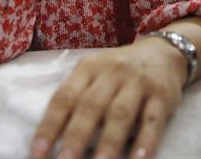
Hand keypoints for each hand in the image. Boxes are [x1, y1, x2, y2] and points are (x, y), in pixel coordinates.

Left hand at [30, 40, 185, 158]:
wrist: (162, 53)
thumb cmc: (118, 71)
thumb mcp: (94, 73)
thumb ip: (76, 98)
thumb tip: (51, 138)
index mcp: (87, 68)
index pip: (64, 98)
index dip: (49, 126)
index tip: (37, 153)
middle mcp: (111, 73)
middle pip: (90, 106)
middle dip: (76, 137)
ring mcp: (137, 83)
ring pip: (120, 114)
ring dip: (109, 142)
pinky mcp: (162, 96)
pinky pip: (153, 121)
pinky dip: (146, 142)